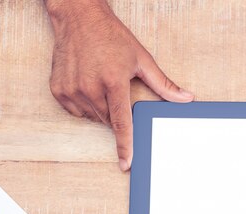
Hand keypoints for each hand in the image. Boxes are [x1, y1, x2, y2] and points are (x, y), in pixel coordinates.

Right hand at [45, 0, 193, 170]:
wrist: (79, 18)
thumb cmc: (111, 37)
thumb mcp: (142, 59)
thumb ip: (163, 85)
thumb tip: (186, 98)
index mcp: (113, 81)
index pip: (121, 123)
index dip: (125, 146)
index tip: (126, 164)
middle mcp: (90, 87)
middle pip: (108, 120)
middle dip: (115, 111)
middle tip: (115, 88)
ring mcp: (72, 89)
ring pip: (93, 116)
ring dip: (100, 108)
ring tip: (100, 81)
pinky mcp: (59, 90)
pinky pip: (76, 110)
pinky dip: (84, 103)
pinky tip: (87, 83)